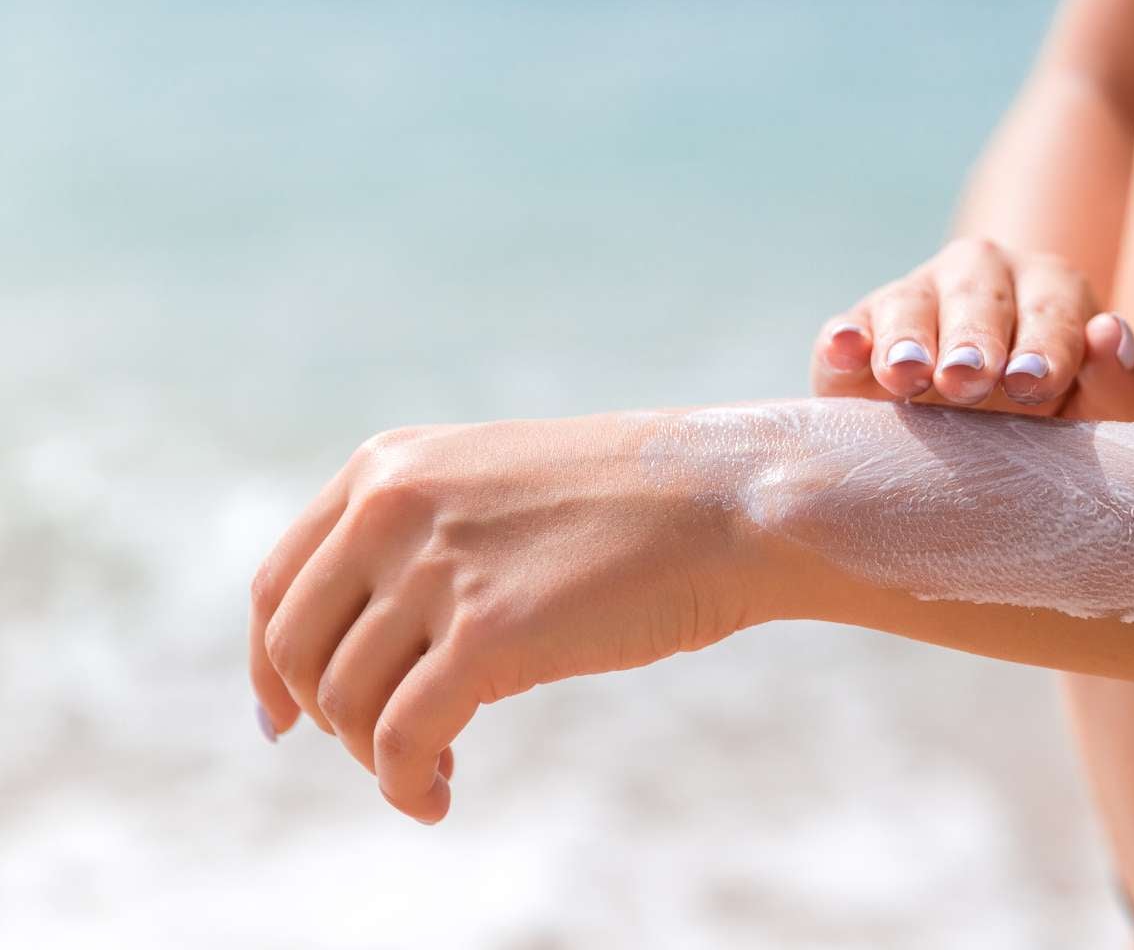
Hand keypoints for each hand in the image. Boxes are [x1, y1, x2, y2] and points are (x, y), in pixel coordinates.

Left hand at [247, 412, 747, 823]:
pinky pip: (402, 739)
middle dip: (326, 719)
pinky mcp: (487, 634)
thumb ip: (423, 537)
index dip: (271, 666)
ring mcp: (437, 568)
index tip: (284, 718)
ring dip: (375, 759)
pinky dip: (404, 785)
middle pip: (297, 649)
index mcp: (388, 466)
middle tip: (378, 750)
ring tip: (430, 774)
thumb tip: (367, 639)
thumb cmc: (637, 504)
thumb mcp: (497, 487)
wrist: (730, 501)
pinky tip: (437, 797)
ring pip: (347, 702)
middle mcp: (393, 508)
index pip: (279, 584)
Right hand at [811, 239, 1133, 418]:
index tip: (1033, 385)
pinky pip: (848, 327)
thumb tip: (1111, 333)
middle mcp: (982, 279)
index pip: (1054, 308)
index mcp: (1051, 290)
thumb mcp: (1102, 418)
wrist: (977, 460)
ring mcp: (916, 300)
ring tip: (909, 374)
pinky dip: (845, 339)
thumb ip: (1123, 382)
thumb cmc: (1058, 430)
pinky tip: (845, 351)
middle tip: (969, 380)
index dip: (1046, 345)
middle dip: (975, 337)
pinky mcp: (859, 333)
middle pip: (978, 293)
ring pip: (909, 302)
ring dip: (909, 336)